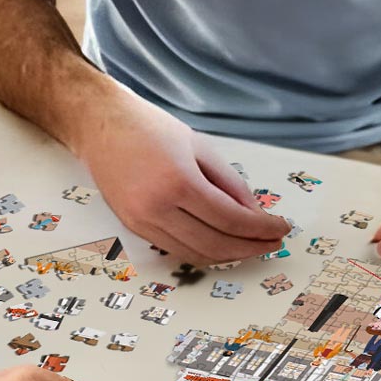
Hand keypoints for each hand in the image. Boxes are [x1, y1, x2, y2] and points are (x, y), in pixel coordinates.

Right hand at [76, 87, 288, 262]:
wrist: (100, 125)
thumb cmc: (149, 127)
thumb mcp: (200, 146)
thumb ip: (230, 182)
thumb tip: (255, 213)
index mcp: (178, 182)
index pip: (231, 219)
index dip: (261, 229)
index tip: (281, 229)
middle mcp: (157, 208)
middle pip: (215, 244)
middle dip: (250, 248)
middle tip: (272, 243)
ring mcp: (141, 222)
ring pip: (195, 254)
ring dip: (228, 255)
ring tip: (251, 246)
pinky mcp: (132, 227)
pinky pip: (175, 249)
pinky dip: (202, 251)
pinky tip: (221, 243)